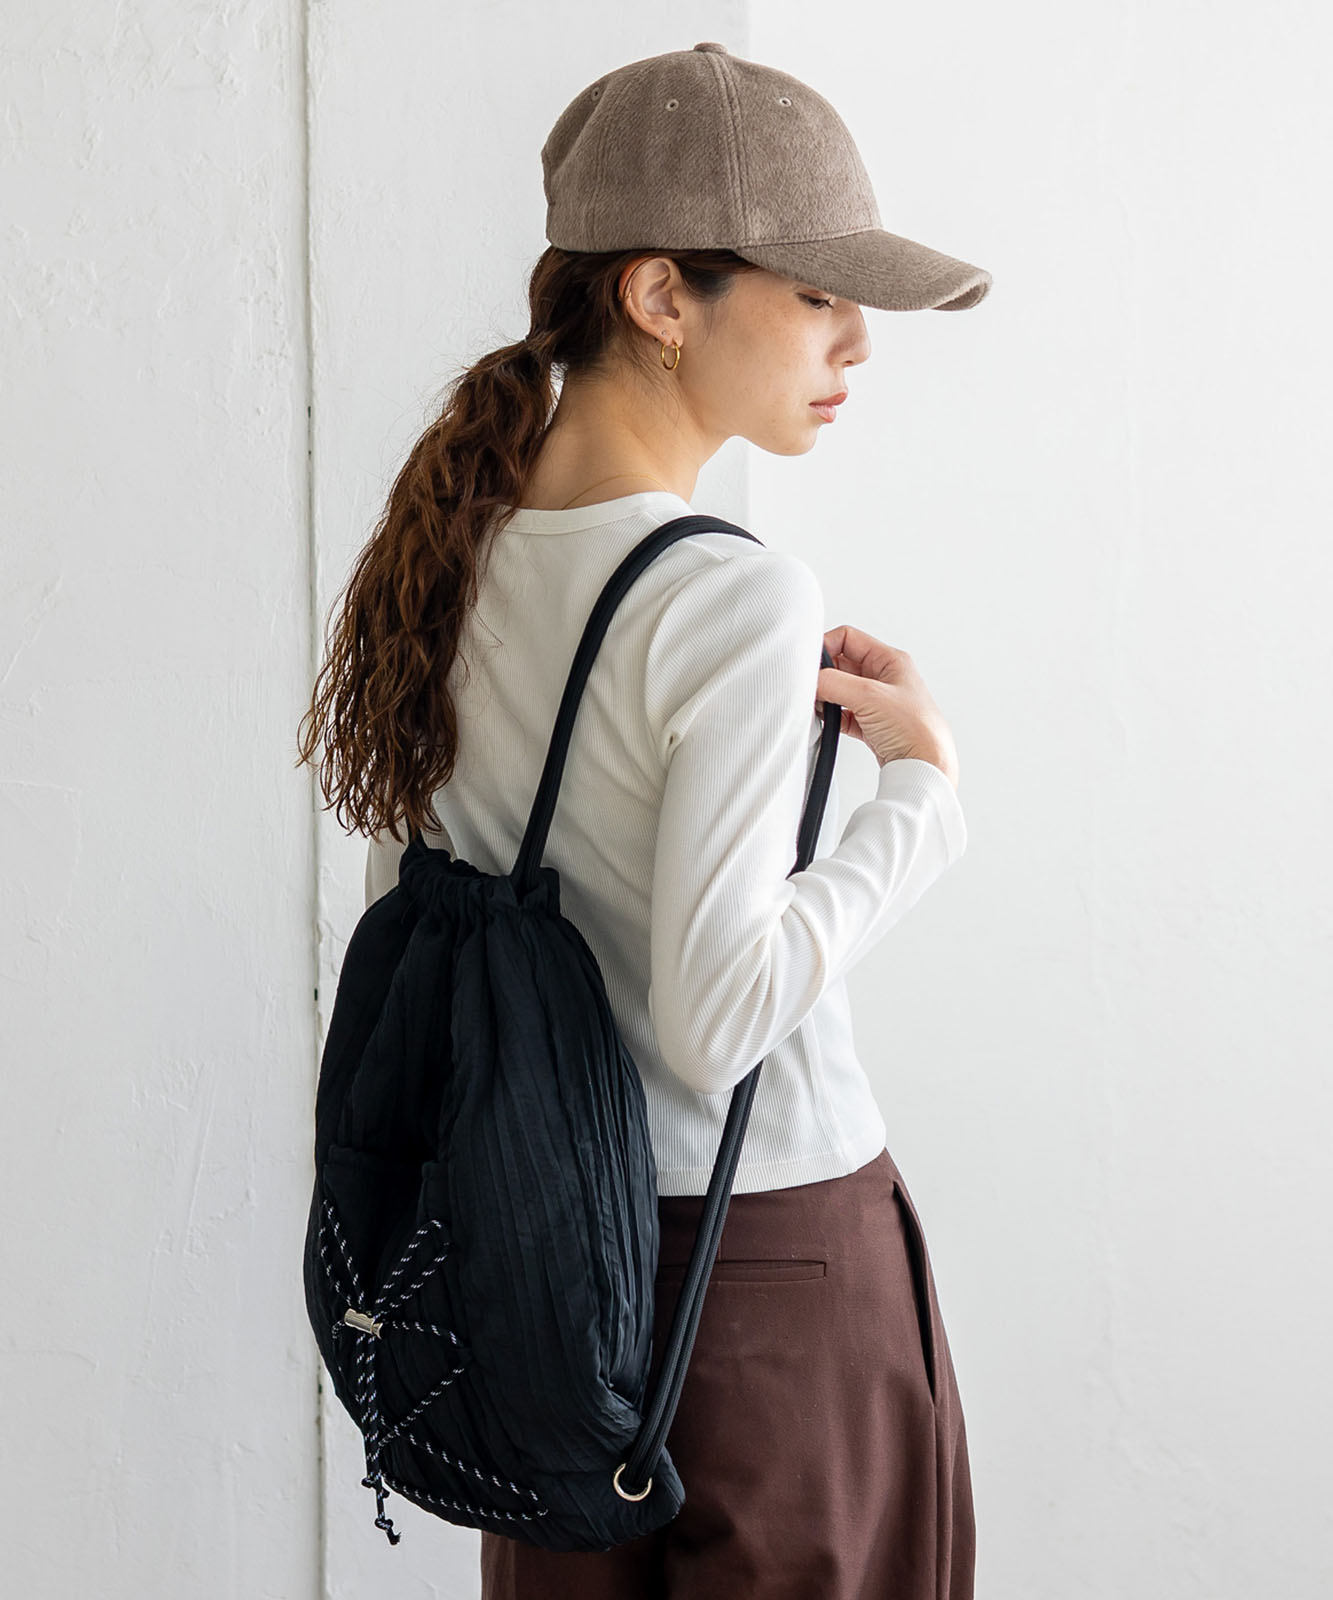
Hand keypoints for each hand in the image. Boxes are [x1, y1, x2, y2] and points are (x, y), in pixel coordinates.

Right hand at [815, 624, 959, 789]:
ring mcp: (876, 702)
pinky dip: (831, 717)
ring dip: (826, 697)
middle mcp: (884, 678)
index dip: (826, 646)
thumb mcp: (870, 696)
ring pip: (840, 690)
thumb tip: (812, 680)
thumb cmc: (916, 729)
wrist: (926, 767)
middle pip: (841, 664)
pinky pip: (842, 714)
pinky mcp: (871, 724)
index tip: (811, 664)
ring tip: (819, 706)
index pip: (848, 638)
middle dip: (823, 675)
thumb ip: (834, 683)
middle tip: (812, 688)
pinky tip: (827, 723)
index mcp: (890, 660)